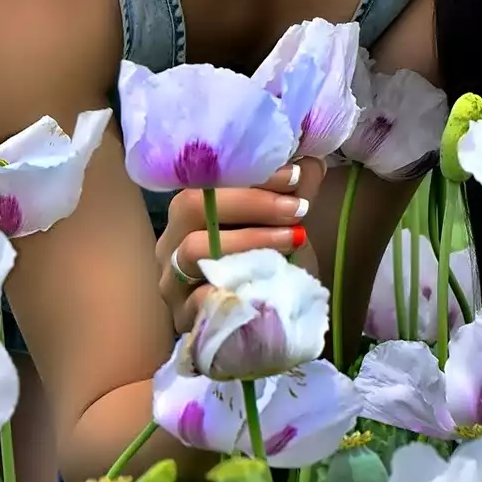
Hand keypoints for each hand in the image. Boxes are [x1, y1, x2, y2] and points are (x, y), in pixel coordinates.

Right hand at [156, 159, 325, 331]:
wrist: (274, 323)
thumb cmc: (274, 265)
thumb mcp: (287, 223)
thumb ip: (294, 191)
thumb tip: (311, 158)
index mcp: (188, 212)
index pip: (205, 178)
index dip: (248, 173)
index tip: (294, 176)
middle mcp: (170, 242)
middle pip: (189, 207)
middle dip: (249, 203)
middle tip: (297, 208)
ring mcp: (171, 282)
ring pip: (192, 250)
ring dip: (248, 240)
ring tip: (293, 239)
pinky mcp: (181, 319)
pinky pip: (197, 299)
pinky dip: (233, 287)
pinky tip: (267, 283)